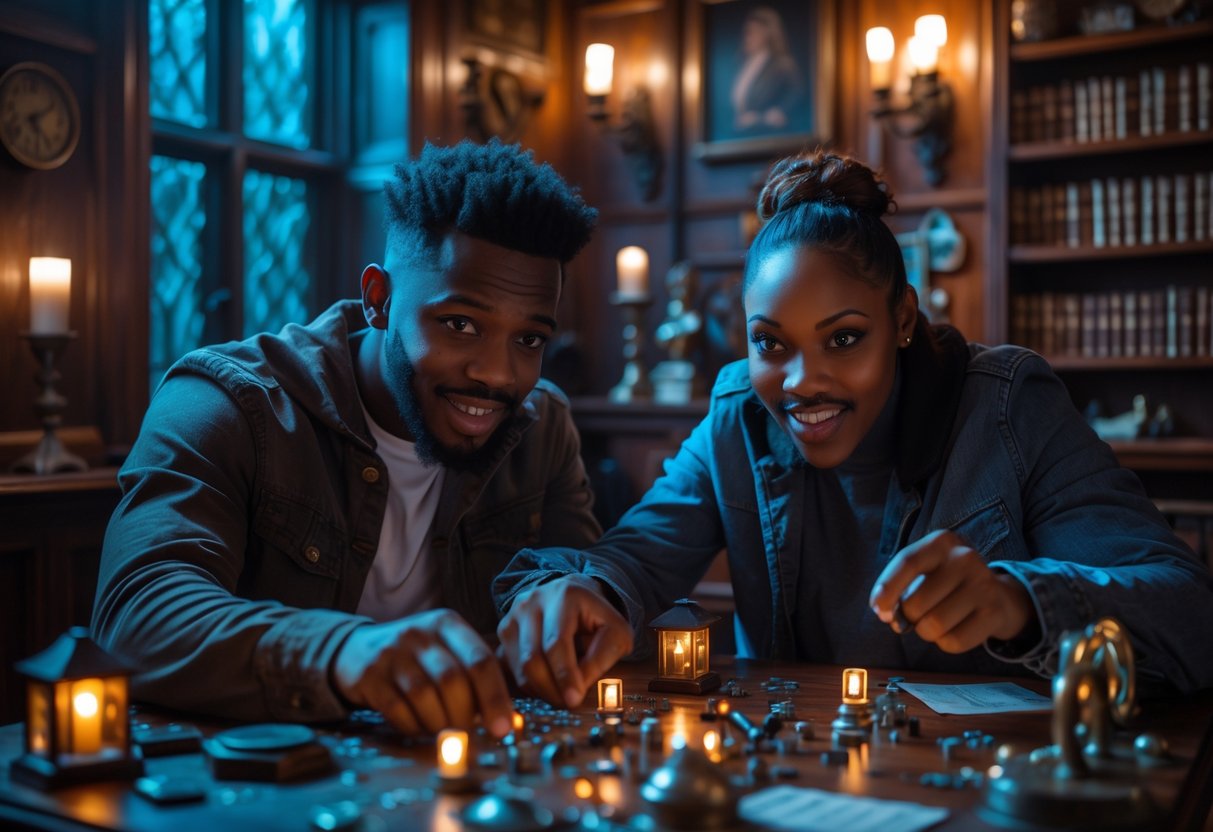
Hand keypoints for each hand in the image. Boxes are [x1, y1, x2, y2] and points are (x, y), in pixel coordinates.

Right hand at [332, 608, 513, 738]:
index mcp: (448, 624)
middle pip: (453, 680)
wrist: (356, 650)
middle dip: (465, 716)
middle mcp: (420, 633)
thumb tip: (505, 719)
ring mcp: (392, 652)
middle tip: (469, 735)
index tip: (504, 728)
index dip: (495, 697)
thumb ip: (474, 677)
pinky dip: (413, 726)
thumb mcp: (447, 652)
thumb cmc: (416, 658)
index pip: (480, 660)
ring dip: (439, 724)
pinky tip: (419, 728)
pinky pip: (397, 709)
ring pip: (425, 696)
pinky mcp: (369, 674)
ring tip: (444, 734)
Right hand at [497, 577, 632, 708]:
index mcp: (564, 596)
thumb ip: (603, 656)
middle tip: (568, 704)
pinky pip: (508, 669)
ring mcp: (512, 616)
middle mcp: (532, 602)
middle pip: (532, 658)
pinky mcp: (503, 632)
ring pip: (518, 667)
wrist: (573, 596)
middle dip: (551, 688)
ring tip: (561, 695)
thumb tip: (579, 686)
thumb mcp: (615, 631)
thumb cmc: (596, 618)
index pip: (557, 643)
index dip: (565, 675)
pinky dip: (527, 685)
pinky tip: (545, 687)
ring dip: (540, 690)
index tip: (574, 700)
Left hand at [869, 529, 1034, 652]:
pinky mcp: (995, 612)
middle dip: (909, 618)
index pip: (908, 562)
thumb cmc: (947, 584)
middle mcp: (964, 558)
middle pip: (915, 604)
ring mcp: (983, 584)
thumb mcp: (925, 572)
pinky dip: (946, 643)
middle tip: (921, 614)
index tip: (878, 609)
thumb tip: (887, 615)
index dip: (887, 588)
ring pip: (933, 626)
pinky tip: (957, 628)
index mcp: (941, 542)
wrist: (998, 596)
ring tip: (939, 620)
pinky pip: (954, 642)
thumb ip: (901, 588)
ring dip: (927, 632)